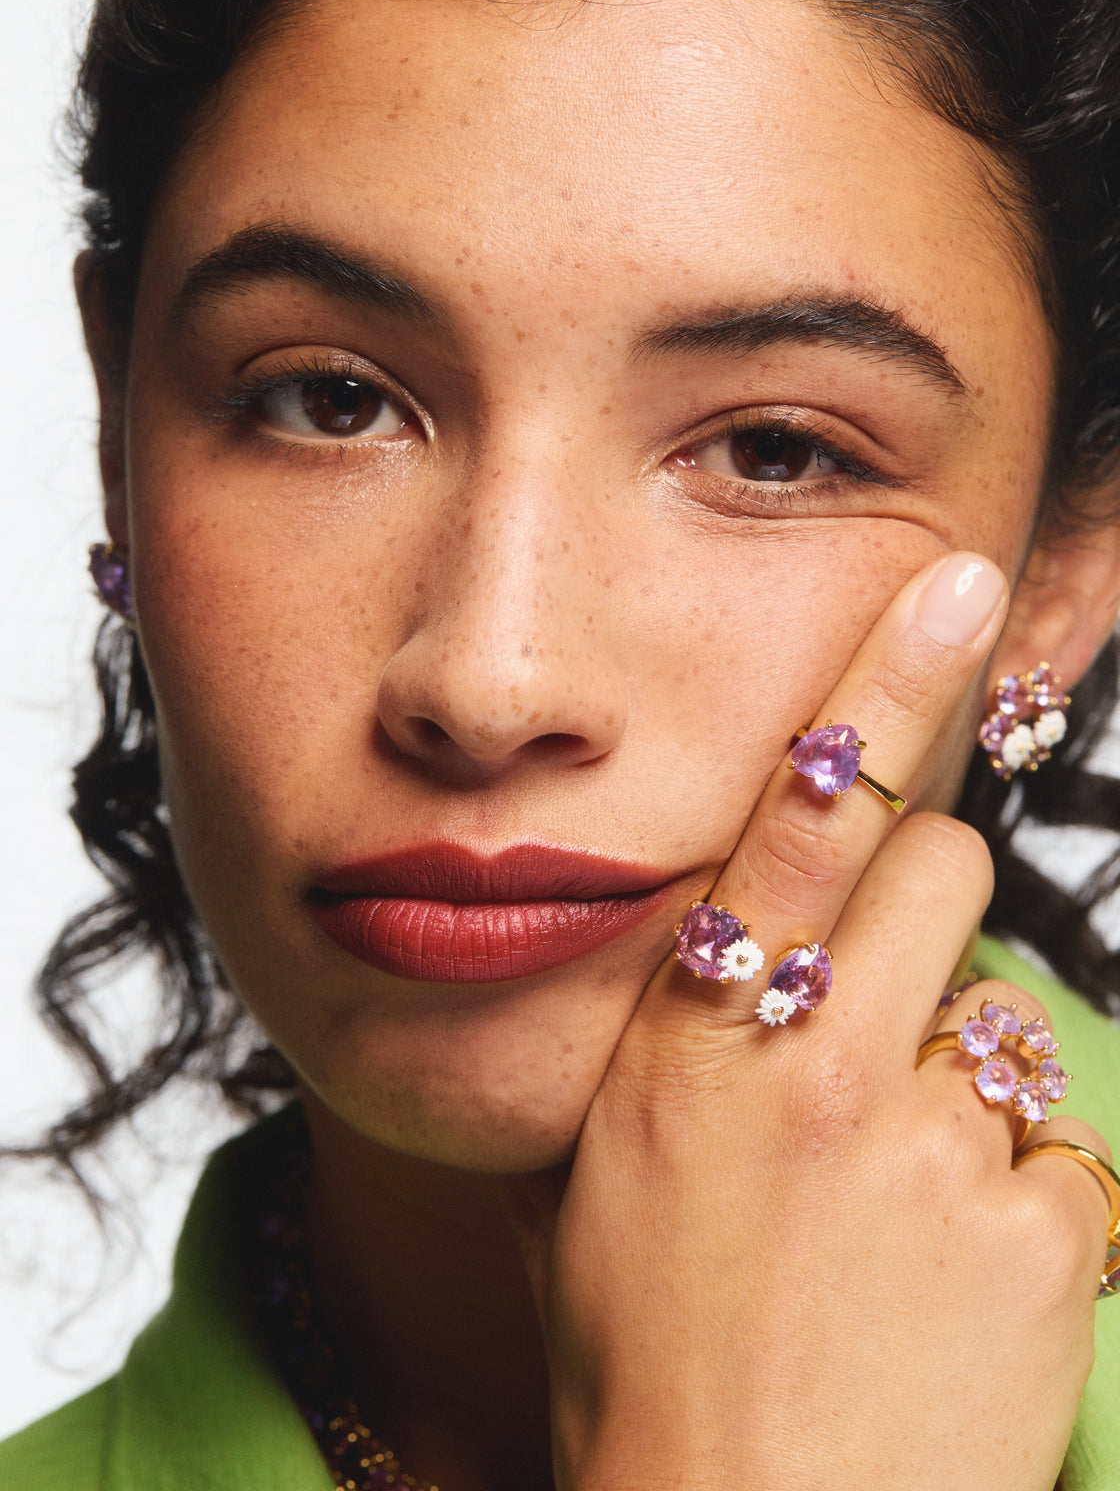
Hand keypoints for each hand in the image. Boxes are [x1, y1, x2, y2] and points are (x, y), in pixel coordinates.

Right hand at [513, 553, 1112, 1490]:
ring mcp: (942, 1153)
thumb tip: (724, 955)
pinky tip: (957, 1293)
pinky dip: (1025, 1211)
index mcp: (699, 1041)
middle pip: (941, 873)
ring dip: (965, 1091)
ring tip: (902, 1220)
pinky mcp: (1046, 1241)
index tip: (948, 584)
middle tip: (881, 1026)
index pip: (802, 809)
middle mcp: (822, 1067)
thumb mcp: (598, 1176)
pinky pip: (1067, 1164)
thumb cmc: (647, 1361)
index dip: (881, 679)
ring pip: (1005, 1028)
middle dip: (926, 915)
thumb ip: (665, 1043)